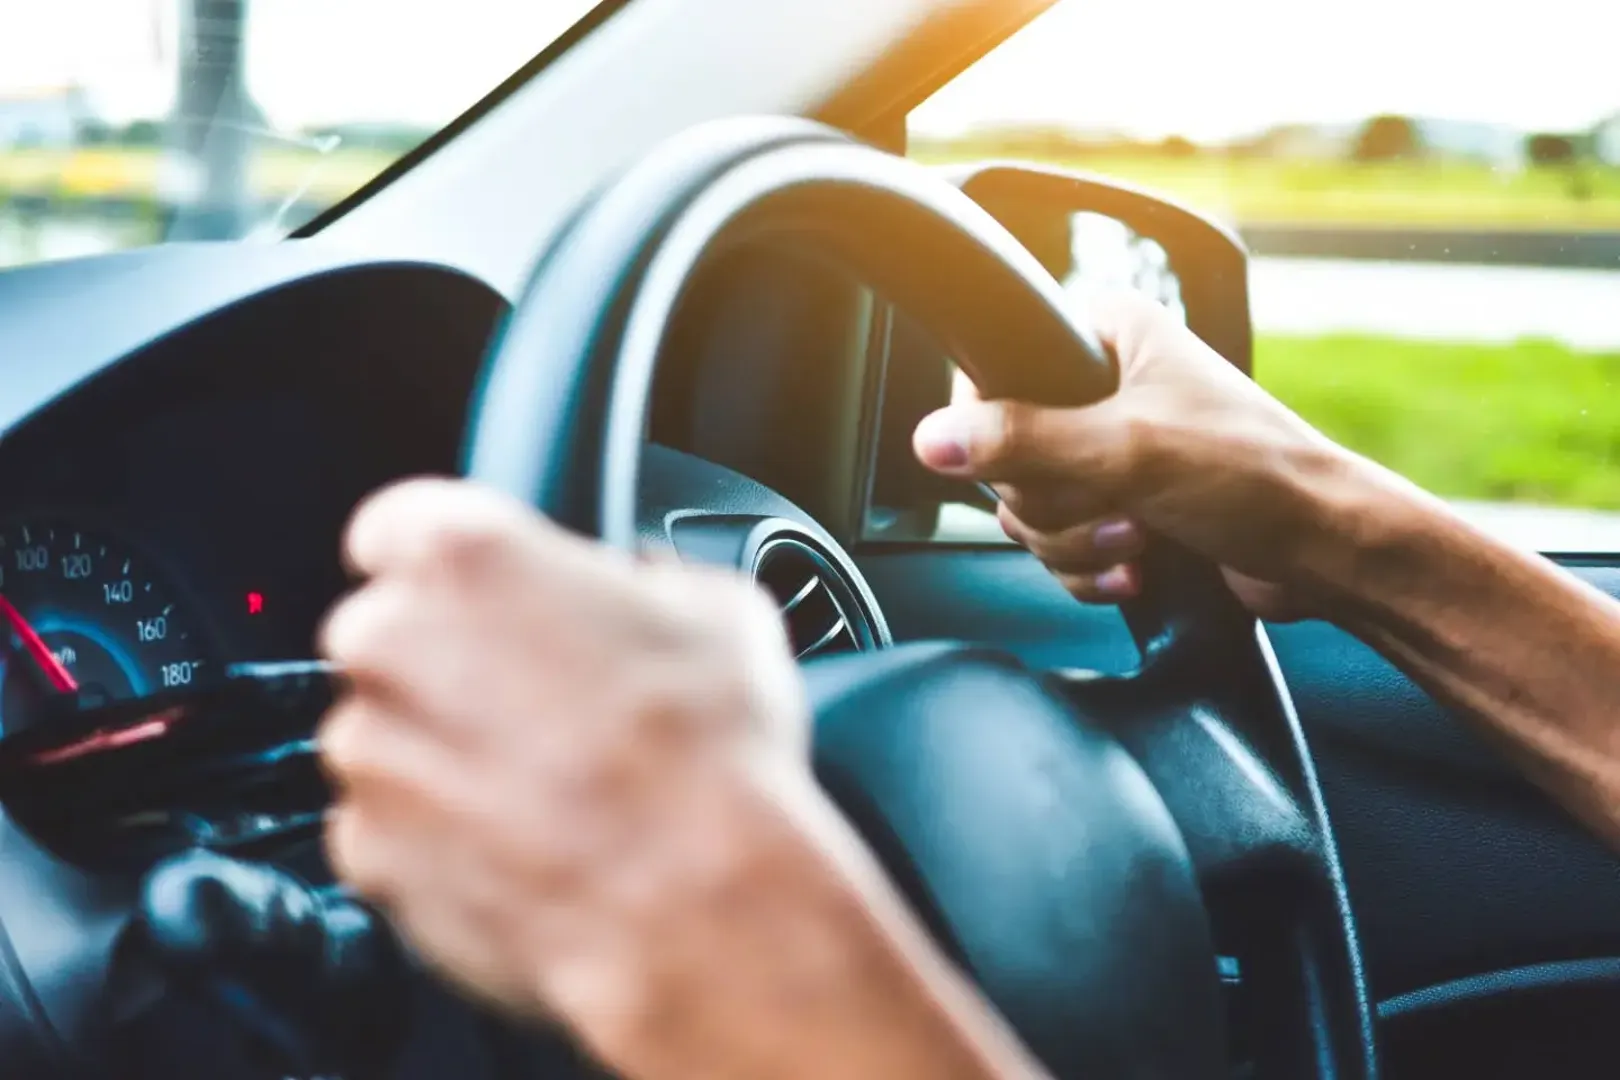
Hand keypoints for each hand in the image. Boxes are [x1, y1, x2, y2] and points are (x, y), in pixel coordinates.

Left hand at [315, 480, 1006, 1079]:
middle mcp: (391, 642)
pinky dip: (439, 837)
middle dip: (451, 660)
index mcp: (464, 553)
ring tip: (552, 784)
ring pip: (388, 735)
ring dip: (446, 752)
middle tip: (546, 697)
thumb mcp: (721, 612)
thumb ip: (653, 581)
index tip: (489, 588)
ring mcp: (371, 754)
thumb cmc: (710, 752)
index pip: (398, 525)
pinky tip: (527, 845)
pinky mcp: (369, 854)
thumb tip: (652, 588)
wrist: (698, 904)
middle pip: (389, 632)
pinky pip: (388, 830)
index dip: (450, 562)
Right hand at [912, 291, 1386, 619]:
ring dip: (1078, 540)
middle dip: (1056, 502)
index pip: (996, 367)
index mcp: (1110, 334)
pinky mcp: (1124, 507)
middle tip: (1116, 502)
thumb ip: (1022, 440)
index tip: (1032, 456)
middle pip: (1006, 453)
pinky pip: (1062, 543)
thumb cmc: (1258, 477)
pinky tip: (1137, 567)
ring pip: (1031, 507)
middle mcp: (1106, 386)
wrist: (1327, 554)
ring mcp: (1113, 451)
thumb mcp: (1126, 449)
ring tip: (1140, 538)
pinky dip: (1092, 565)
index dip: (998, 427)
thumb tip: (933, 439)